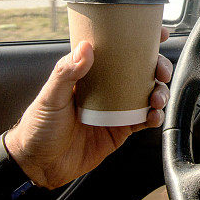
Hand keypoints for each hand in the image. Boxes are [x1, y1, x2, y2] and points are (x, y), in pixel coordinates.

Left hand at [4, 28, 172, 188]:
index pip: (118, 50)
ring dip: (160, 92)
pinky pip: (144, 120)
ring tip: (157, 98)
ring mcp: (116, 109)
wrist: (38, 166)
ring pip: (148, 93)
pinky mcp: (121, 130)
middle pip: (142, 70)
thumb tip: (86, 48)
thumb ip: (66, 72)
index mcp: (91, 74)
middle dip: (159, 67)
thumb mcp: (50, 97)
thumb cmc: (37, 128)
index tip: (158, 33)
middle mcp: (107, 88)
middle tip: (161, 71)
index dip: (141, 40)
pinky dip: (155, 117)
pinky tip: (154, 116)